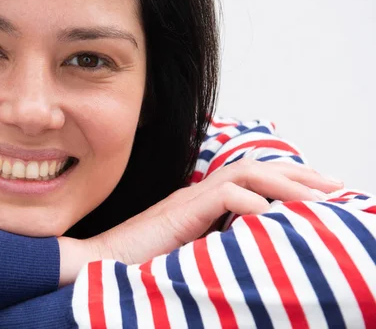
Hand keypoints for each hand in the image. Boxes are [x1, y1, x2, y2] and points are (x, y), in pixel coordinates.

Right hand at [59, 159, 342, 283]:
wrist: (99, 264)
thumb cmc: (139, 264)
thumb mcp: (188, 253)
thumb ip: (214, 243)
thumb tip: (251, 247)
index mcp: (199, 202)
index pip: (250, 178)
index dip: (286, 181)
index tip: (319, 193)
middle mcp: (196, 194)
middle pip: (254, 168)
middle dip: (298, 173)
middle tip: (334, 184)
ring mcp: (187, 200)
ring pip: (244, 175)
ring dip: (285, 184)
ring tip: (318, 197)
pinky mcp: (179, 213)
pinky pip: (223, 198)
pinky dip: (252, 205)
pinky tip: (273, 217)